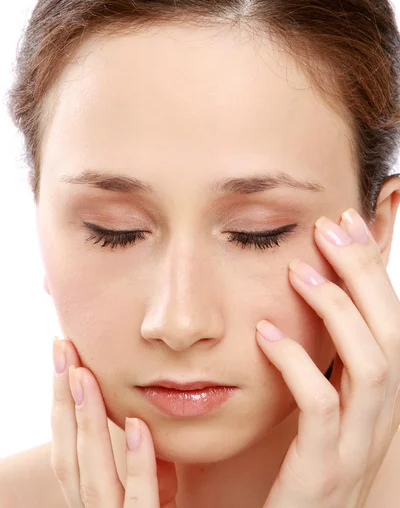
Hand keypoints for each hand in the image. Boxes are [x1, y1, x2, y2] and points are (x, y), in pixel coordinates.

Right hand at [51, 338, 177, 506]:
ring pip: (92, 479)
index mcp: (98, 503)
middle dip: (63, 401)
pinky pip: (140, 504)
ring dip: (87, 422)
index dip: (62, 405)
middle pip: (69, 458)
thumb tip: (138, 424)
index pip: (69, 451)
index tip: (65, 357)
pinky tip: (136, 426)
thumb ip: (143, 466)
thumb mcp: (155, 494)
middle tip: (63, 348)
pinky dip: (137, 465)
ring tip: (85, 374)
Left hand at [256, 207, 399, 507]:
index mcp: (374, 404)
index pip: (390, 324)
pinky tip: (264, 332)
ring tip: (299, 271)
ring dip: (339, 310)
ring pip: (374, 366)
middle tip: (330, 229)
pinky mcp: (321, 474)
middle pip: (394, 334)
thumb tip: (298, 307)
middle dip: (366, 274)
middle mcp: (376, 423)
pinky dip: (296, 362)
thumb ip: (313, 363)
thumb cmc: (286, 472)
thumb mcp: (310, 411)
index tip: (345, 225)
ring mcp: (353, 450)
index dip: (372, 271)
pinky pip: (321, 408)